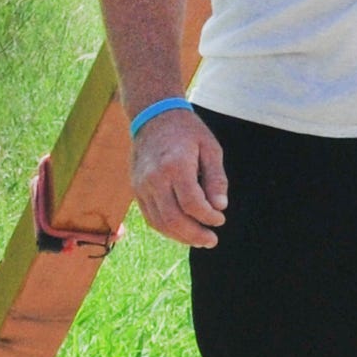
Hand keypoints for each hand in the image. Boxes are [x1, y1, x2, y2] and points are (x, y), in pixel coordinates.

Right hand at [131, 108, 227, 248]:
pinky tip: (182, 231)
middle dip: (195, 235)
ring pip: (160, 223)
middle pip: (174, 219)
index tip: (220, 218)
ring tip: (199, 239)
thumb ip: (216, 179)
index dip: (208, 217)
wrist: (153, 116)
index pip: (192, 204)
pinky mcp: (136, 189)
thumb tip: (220, 207)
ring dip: (181, 237)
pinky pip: (150, 217)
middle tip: (211, 240)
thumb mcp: (210, 148)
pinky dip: (167, 229)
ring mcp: (142, 185)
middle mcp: (155, 178)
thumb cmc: (187, 131)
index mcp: (175, 165)